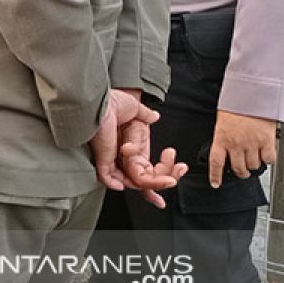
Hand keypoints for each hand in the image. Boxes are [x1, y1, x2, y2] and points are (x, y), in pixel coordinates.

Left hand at [92, 89, 186, 207]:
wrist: (102, 98)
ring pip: (130, 181)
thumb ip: (145, 115)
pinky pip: (108, 176)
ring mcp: (111, 157)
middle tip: (175, 177)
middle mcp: (121, 154)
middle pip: (141, 179)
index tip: (181, 168)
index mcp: (131, 146)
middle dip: (162, 182)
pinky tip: (132, 184)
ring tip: (169, 180)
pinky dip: (117, 183)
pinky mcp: (102, 156)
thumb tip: (155, 116)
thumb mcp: (134, 109)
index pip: (146, 168)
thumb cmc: (113, 101)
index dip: (163, 174)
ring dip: (152, 184)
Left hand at [209, 110, 276, 187]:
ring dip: (254, 166)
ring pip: (254, 166)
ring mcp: (252, 143)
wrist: (252, 94)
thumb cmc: (236, 105)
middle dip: (240, 172)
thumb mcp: (222, 122)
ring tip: (254, 159)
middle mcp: (236, 143)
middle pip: (237, 168)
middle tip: (242, 171)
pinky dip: (268, 160)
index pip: (216, 162)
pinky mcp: (267, 141)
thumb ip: (223, 137)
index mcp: (222, 138)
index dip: (215, 175)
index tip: (216, 183)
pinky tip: (266, 154)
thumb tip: (225, 151)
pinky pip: (269, 159)